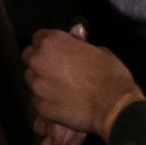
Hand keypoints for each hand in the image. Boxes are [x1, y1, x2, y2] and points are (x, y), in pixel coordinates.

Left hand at [23, 26, 144, 141]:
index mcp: (52, 42)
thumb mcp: (98, 50)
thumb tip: (75, 37)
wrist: (116, 108)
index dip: (47, 46)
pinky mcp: (39, 104)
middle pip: (29, 57)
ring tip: (62, 89)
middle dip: (40, 62)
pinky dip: (46, 101)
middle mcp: (39, 60)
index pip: (37, 38)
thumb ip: (78, 43)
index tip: (55, 53)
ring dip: (42, 81)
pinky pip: (37, 100)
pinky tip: (63, 103)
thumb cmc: (111, 77)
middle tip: (57, 71)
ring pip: (31, 79)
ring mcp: (37, 83)